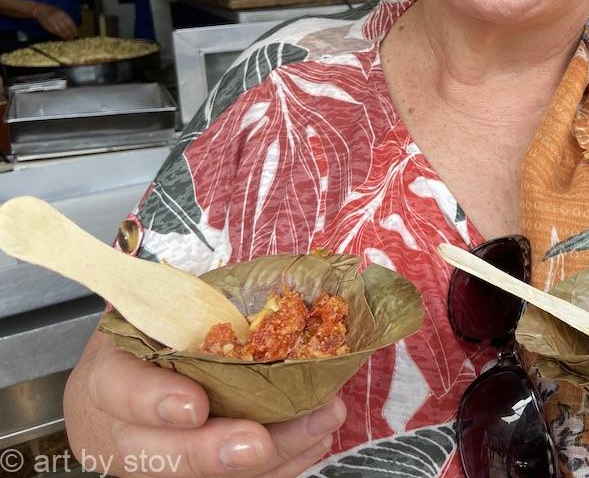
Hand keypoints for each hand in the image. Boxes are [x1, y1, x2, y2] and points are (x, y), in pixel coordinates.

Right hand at [33, 3, 77, 38]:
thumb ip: (67, 19)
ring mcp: (51, 22)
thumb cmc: (52, 11)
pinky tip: (62, 36)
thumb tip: (74, 27)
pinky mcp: (47, 25)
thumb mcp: (61, 12)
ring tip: (68, 38)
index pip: (70, 23)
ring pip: (60, 31)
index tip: (76, 34)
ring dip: (65, 35)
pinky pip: (54, 32)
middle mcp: (57, 18)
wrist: (39, 9)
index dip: (74, 30)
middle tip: (72, 37)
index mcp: (62, 14)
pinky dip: (59, 35)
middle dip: (70, 34)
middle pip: (65, 28)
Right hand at [65, 332, 344, 477]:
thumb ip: (192, 309)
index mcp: (109, 377)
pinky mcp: (188, 475)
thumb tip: (265, 289)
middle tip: (259, 444)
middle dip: (214, 452)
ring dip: (272, 455)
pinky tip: (315, 439)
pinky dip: (282, 463)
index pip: (119, 390)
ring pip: (204, 475)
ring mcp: (155, 462)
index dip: (155, 402)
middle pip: (159, 454)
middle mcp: (124, 430)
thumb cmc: (151, 338)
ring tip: (319, 423)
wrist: (123, 389)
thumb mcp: (156, 311)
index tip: (194, 406)